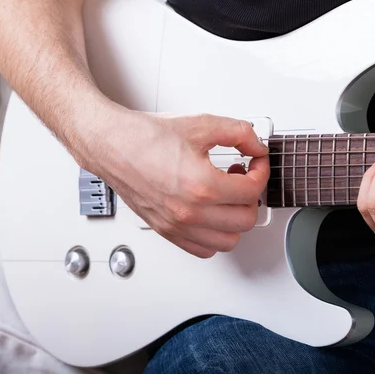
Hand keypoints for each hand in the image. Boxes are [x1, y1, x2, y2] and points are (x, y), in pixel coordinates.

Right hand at [79, 108, 269, 257]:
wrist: (112, 144)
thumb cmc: (146, 137)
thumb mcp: (201, 124)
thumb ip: (238, 132)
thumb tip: (256, 145)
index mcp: (200, 186)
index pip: (252, 191)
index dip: (262, 172)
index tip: (257, 162)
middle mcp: (188, 212)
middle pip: (246, 219)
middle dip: (252, 196)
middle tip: (244, 178)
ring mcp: (176, 225)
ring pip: (228, 241)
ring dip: (236, 219)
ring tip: (228, 196)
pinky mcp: (166, 231)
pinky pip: (204, 249)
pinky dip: (215, 235)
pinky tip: (212, 212)